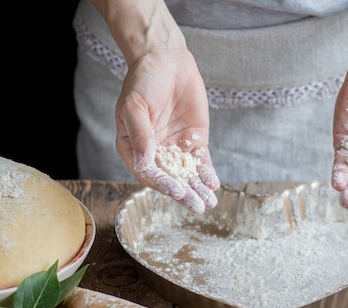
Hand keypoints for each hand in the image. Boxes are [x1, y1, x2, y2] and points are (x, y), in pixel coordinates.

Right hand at [115, 49, 219, 214]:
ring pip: (187, 175)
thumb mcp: (135, 105)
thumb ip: (140, 135)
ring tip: (209, 202)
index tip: (177, 191)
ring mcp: (175, 148)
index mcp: (134, 148)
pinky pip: (201, 162)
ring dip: (198, 189)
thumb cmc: (143, 80)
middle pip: (170, 179)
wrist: (165, 60)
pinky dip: (207, 173)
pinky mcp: (194, 141)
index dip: (162, 184)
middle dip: (184, 194)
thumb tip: (144, 164)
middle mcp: (154, 152)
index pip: (148, 173)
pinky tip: (214, 184)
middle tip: (197, 207)